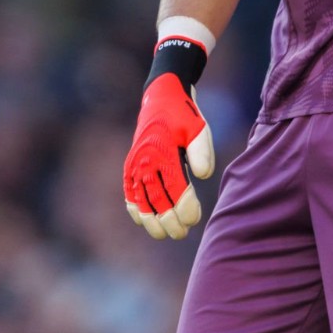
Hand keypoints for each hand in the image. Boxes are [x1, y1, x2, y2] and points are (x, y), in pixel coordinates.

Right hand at [124, 36, 214, 238]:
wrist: (160, 98)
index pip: (175, 189)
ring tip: (163, 234)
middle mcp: (145, 162)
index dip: (185, 208)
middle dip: (169, 220)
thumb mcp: (198, 128)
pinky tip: (142, 221)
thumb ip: (202, 151)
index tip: (195, 219)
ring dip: (150, 220)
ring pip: (140, 201)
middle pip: (156, 201)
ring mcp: (134, 165)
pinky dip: (133, 208)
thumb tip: (203, 176)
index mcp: (162, 153)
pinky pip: (128, 192)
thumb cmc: (184, 115)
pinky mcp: (129, 166)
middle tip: (182, 233)